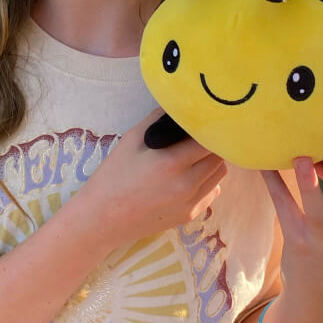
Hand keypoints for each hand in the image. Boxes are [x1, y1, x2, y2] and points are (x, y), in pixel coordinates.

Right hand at [74, 108, 226, 253]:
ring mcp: (190, 202)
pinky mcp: (189, 215)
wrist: (102, 217)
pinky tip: (187, 178)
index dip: (208, 128)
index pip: (210, 139)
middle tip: (196, 138)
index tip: (202, 122)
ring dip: (211, 162)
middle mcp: (187, 184)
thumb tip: (180, 105)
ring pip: (220, 174)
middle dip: (211, 144)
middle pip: (219, 155)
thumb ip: (159, 119)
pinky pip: (212, 192)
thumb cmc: (114, 175)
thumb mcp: (132, 139)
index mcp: (172, 161)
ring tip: (192, 157)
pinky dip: (206, 181)